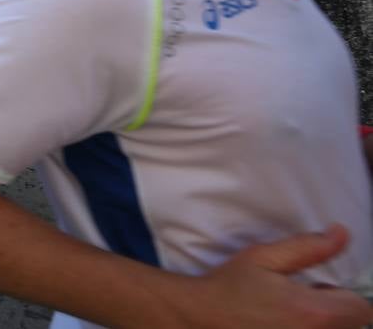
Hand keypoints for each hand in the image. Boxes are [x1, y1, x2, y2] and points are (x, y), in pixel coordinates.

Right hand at [178, 225, 372, 327]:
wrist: (197, 316)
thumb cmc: (228, 287)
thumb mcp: (263, 258)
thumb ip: (307, 248)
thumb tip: (341, 234)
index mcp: (314, 313)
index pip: (361, 309)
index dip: (344, 297)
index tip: (319, 292)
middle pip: (350, 325)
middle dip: (333, 312)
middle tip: (301, 303)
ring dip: (318, 324)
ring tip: (289, 316)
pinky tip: (279, 324)